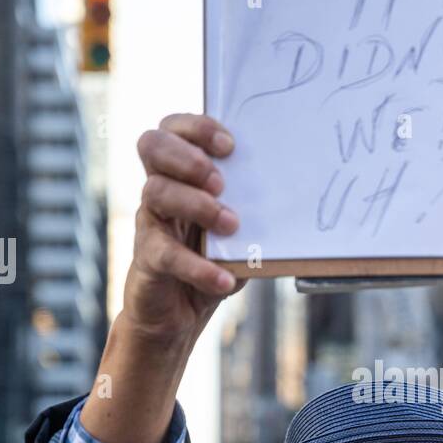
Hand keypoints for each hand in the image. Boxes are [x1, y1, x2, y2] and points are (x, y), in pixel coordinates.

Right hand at [126, 113, 241, 342]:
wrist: (176, 315)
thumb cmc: (211, 262)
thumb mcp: (237, 231)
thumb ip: (252, 210)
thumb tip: (294, 198)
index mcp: (179, 174)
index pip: (173, 128)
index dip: (197, 127)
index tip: (230, 145)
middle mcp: (159, 190)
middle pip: (152, 145)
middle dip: (188, 156)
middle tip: (220, 182)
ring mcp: (150, 222)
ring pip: (156, 191)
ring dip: (197, 204)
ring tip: (230, 225)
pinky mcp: (148, 259)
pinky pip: (167, 254)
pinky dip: (200, 267)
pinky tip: (225, 279)